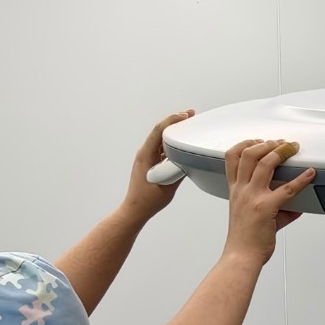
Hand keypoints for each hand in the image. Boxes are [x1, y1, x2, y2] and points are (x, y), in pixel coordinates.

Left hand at [121, 110, 195, 224]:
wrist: (135, 210)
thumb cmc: (147, 201)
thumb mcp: (167, 186)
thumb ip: (178, 170)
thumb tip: (189, 159)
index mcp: (145, 155)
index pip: (158, 130)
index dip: (172, 120)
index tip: (185, 116)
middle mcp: (144, 153)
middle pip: (160, 131)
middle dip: (175, 121)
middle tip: (190, 115)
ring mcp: (146, 157)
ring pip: (160, 138)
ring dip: (174, 131)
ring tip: (188, 125)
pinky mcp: (149, 163)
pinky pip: (160, 148)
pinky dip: (171, 142)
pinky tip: (180, 143)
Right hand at [222, 139, 314, 266]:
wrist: (241, 257)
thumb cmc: (244, 240)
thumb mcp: (250, 215)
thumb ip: (271, 205)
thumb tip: (295, 204)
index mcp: (235, 190)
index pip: (232, 157)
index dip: (245, 143)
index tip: (258, 141)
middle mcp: (242, 190)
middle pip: (249, 153)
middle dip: (267, 143)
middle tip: (281, 143)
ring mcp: (253, 197)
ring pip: (265, 163)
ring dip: (281, 151)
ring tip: (292, 148)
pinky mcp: (266, 208)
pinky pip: (287, 189)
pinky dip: (301, 179)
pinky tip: (309, 174)